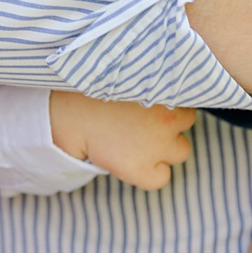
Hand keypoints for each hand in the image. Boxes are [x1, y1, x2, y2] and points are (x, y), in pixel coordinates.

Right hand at [48, 91, 196, 190]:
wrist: (62, 113)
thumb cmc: (85, 88)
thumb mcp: (122, 74)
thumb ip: (149, 77)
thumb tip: (170, 82)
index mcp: (166, 89)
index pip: (189, 95)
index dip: (169, 100)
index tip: (150, 101)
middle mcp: (168, 117)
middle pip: (188, 122)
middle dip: (170, 123)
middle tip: (141, 120)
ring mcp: (157, 144)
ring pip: (181, 151)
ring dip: (164, 148)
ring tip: (136, 140)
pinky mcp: (140, 168)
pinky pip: (160, 178)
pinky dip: (149, 174)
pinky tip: (129, 161)